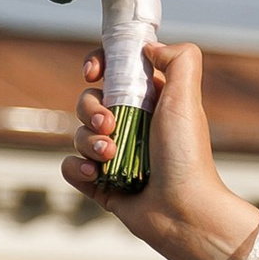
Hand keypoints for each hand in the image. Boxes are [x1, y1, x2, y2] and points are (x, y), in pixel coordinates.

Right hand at [61, 39, 258, 259]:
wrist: (184, 212)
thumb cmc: (187, 155)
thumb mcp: (188, 96)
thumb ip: (179, 59)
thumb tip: (149, 48)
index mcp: (151, 101)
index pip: (114, 71)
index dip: (98, 65)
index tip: (94, 72)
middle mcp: (133, 125)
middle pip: (89, 101)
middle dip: (90, 109)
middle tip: (110, 125)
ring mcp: (116, 156)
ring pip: (78, 134)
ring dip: (88, 141)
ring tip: (110, 155)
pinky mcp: (103, 184)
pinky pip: (71, 167)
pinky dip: (78, 169)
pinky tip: (96, 176)